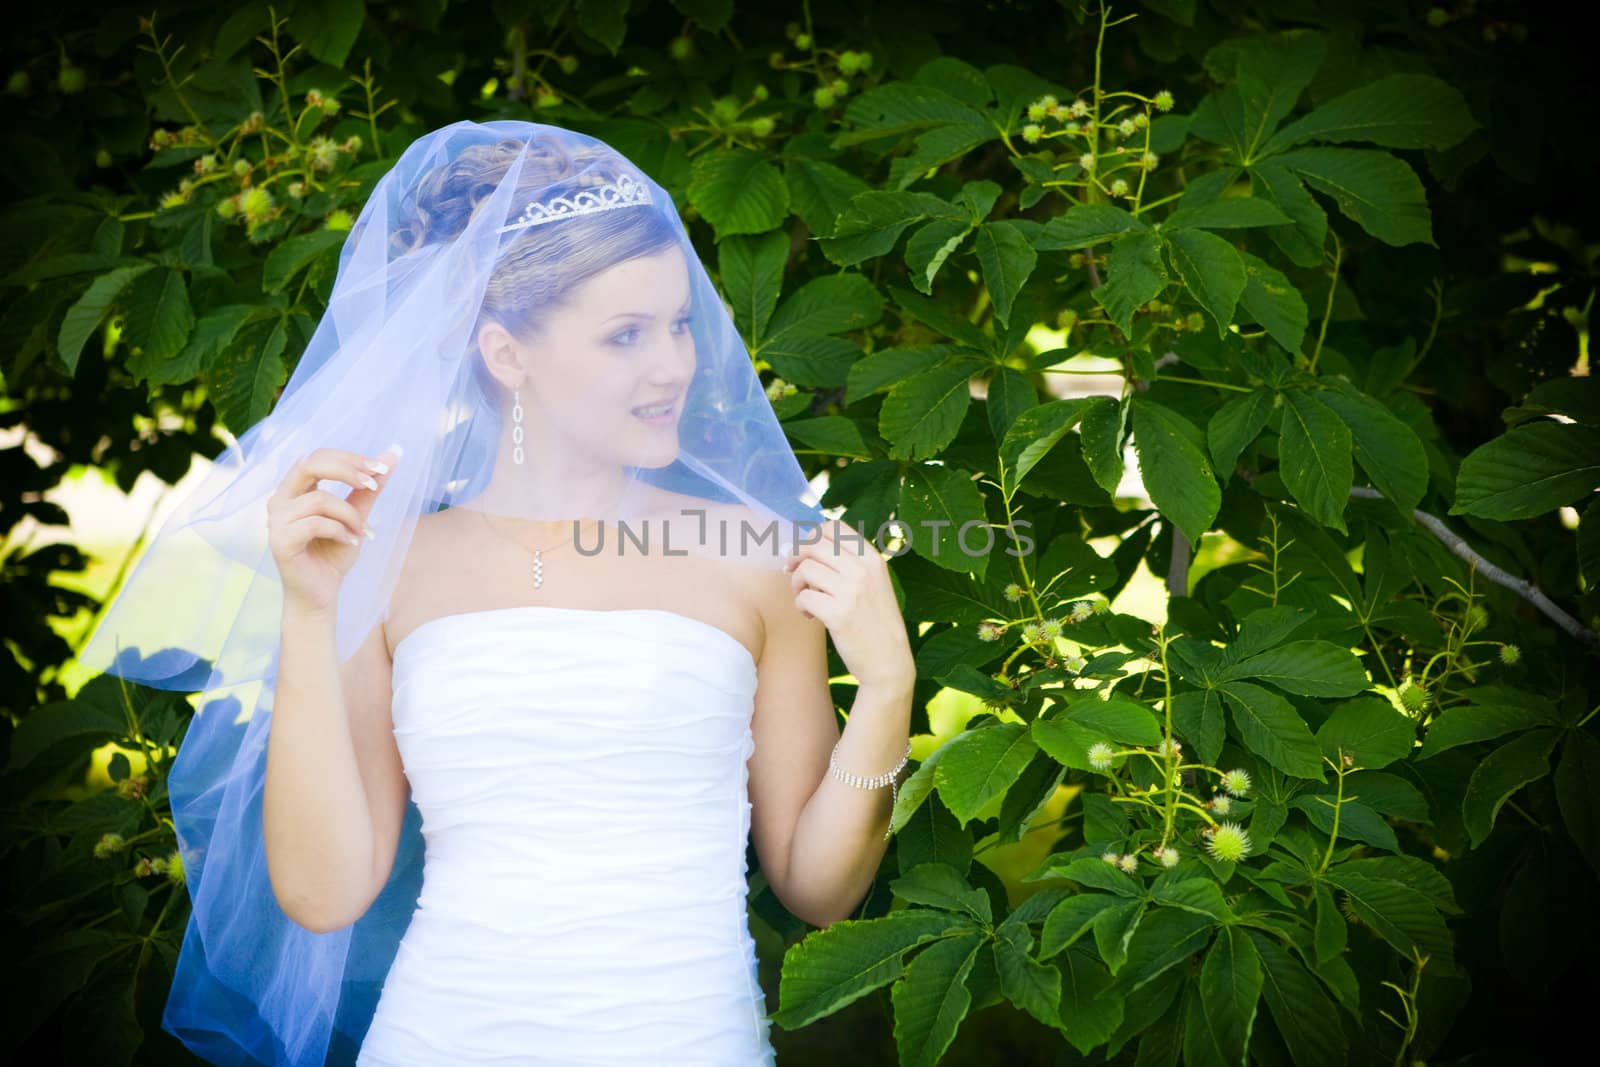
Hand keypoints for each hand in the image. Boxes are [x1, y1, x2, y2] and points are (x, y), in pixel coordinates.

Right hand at [267, 445, 401, 614]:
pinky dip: (340, 531)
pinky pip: (314, 524)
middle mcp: (280, 500)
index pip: (318, 456)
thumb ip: (369, 487)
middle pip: (309, 464)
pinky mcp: (279, 541)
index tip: (382, 469)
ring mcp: (275, 521)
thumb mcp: (357, 516)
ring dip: (350, 514)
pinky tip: (350, 542)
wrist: (321, 593)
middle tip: (374, 485)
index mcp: (295, 489)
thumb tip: (394, 453)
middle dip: (347, 470)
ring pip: (319, 499)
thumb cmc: (334, 552)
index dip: (350, 458)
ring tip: (362, 533)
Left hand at [784, 521, 915, 691]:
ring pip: (805, 569)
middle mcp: (864, 569)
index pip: (833, 527)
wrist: (890, 662)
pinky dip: (801, 606)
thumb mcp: (874, 584)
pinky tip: (811, 616)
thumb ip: (850, 563)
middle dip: (796, 557)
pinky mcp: (839, 615)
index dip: (811, 536)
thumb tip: (807, 545)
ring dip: (797, 584)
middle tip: (792, 573)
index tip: (805, 554)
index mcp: (873, 558)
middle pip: (814, 544)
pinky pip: (804, 598)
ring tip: (806, 600)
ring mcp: (852, 591)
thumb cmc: (876, 623)